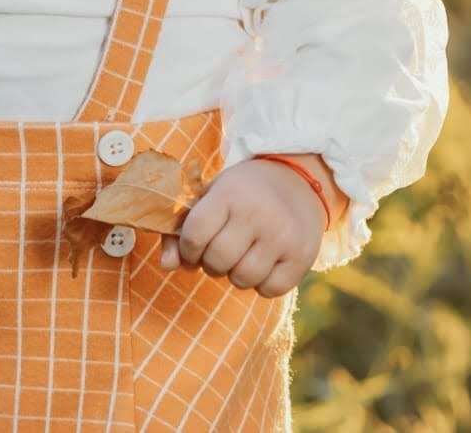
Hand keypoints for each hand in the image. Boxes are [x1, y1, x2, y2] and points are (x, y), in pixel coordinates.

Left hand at [158, 158, 322, 298]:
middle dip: (212, 263)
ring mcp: (283, 236)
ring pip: (243, 280)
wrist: (298, 180)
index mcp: (229, 193)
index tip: (194, 247)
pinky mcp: (303, 256)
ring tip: (244, 255)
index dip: (188, 249)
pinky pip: (270, 290)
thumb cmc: (243, 192)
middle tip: (222, 250)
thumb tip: (168, 266)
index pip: (194, 234)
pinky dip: (263, 284)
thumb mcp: (211, 196)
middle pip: (217, 261)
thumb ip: (182, 229)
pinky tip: (265, 263)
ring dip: (237, 275)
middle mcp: (257, 213)